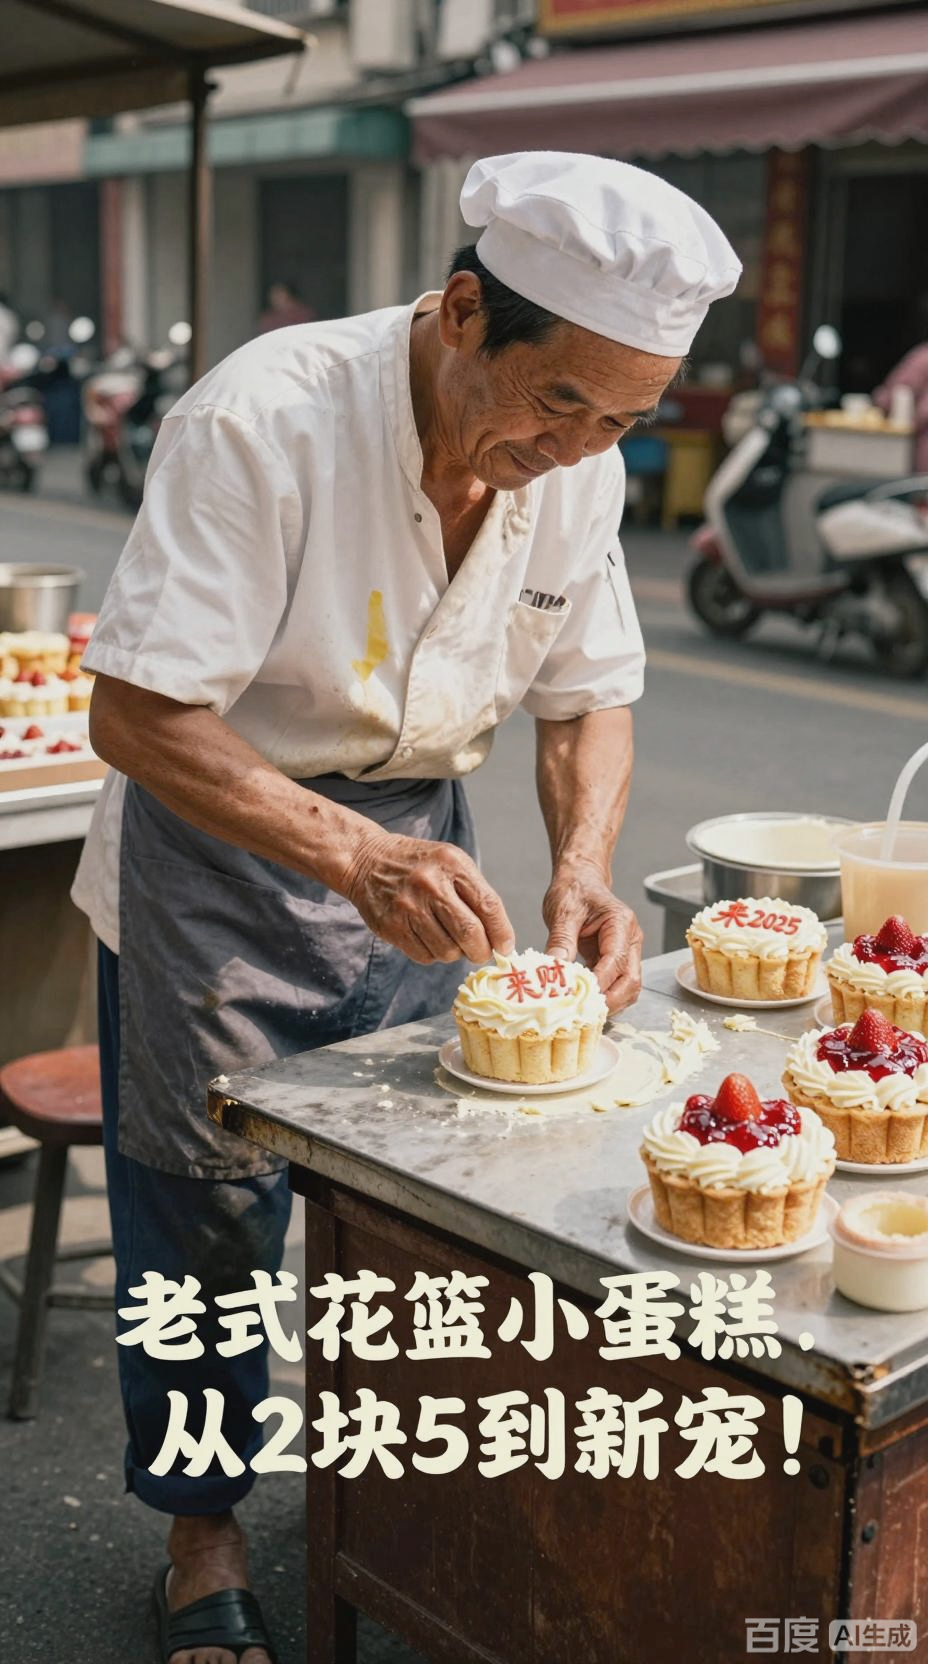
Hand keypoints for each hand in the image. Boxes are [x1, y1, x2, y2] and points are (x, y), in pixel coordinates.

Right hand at [343, 829, 514, 966]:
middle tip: (481, 952)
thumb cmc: (421, 865)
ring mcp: (408, 907)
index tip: (506, 948)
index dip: (502, 933)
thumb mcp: (451, 863)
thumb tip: (500, 938)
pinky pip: (425, 956)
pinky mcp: (392, 927)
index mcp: (452, 865)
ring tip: (450, 939)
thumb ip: (476, 894)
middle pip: (470, 933)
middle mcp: (430, 885)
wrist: (368, 861)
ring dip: (456, 953)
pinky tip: (429, 938)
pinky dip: (433, 954)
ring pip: (447, 951)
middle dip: (481, 951)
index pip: (488, 905)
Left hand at [542, 860, 642, 1013]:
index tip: (577, 997)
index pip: (616, 961)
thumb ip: (561, 941)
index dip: (600, 983)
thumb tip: (555, 970)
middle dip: (610, 1000)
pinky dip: (603, 997)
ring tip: (582, 1011)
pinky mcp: (616, 961)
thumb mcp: (563, 911)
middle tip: (582, 1012)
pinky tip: (583, 1003)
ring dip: (609, 1003)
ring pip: (628, 988)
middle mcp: (630, 940)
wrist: (579, 880)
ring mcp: (626, 952)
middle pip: (631, 981)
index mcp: (621, 923)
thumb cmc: (574, 890)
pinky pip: (616, 985)